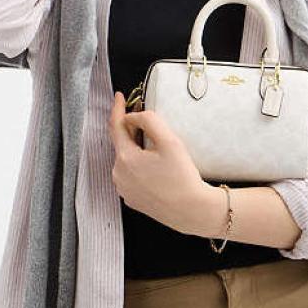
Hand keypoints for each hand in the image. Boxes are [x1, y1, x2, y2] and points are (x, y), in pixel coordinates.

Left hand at [108, 91, 208, 233]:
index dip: (117, 108)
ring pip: (126, 161)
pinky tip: (156, 169)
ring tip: (158, 151)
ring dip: (137, 151)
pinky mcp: (132, 199)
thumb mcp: (169, 141)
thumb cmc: (182, 178)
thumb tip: (134, 115)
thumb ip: (149, 121)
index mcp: (125, 159)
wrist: (192, 211)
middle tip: (149, 124)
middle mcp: (119, 175)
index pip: (115, 126)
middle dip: (132, 131)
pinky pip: (131, 176)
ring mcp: (124, 189)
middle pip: (121, 144)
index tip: (119, 97)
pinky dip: (139, 167)